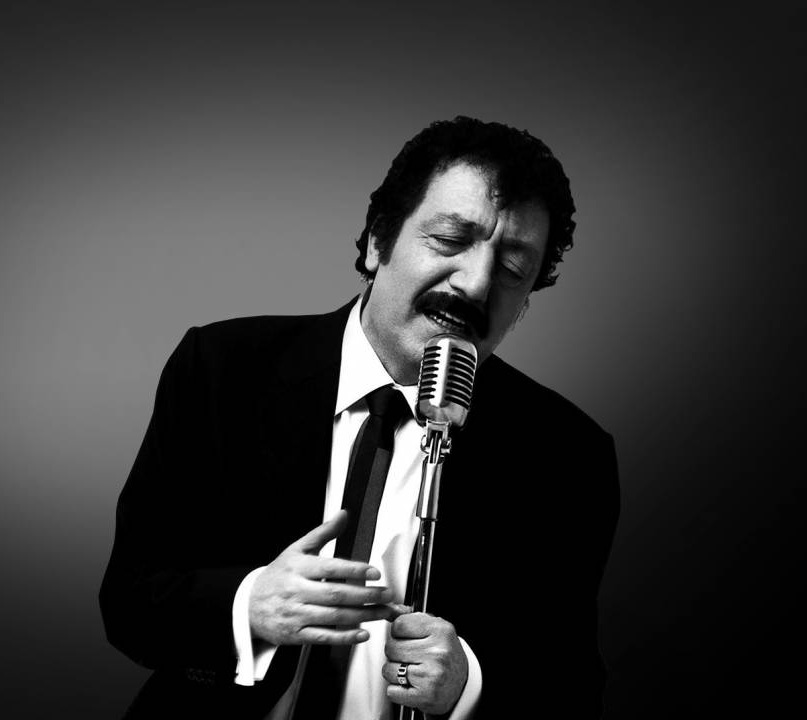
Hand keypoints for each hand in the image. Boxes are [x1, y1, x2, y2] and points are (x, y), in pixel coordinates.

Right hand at [249, 510, 398, 645]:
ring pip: (334, 616)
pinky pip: (323, 637)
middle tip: (387, 594)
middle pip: (336, 594)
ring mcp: (296, 614)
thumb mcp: (297, 549)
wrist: (248, 604)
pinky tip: (362, 633)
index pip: (330, 568)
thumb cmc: (278, 575)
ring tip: (383, 611)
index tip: (374, 572)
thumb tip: (343, 515)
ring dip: (362, 615)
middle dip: (365, 595)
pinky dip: (344, 637)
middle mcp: (297, 591)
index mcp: (299, 567)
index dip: (354, 570)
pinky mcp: (295, 635)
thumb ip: (323, 532)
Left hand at [383, 612, 468, 714]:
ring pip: (388, 669)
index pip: (399, 624)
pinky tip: (410, 685)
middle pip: (391, 647)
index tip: (406, 637)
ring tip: (410, 671)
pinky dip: (397, 690)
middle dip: (395, 653)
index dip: (398, 632)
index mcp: (440, 631)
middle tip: (409, 656)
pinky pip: (392, 691)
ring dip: (394, 672)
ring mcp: (431, 675)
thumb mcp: (435, 629)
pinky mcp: (425, 696)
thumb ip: (411, 618)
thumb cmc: (445, 654)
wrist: (461, 684)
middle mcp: (437, 652)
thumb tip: (389, 610)